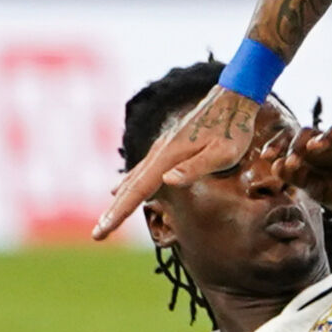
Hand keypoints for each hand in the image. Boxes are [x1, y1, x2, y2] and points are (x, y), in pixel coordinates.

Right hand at [94, 84, 263, 239]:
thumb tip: (166, 180)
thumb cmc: (234, 129)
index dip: (119, 213)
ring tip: (108, 217)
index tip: (101, 231)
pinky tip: (122, 189)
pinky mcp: (169, 146)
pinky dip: (130, 185)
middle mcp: (160, 152)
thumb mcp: (224, 153)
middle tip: (97, 234)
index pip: (138, 191)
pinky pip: (143, 170)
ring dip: (120, 199)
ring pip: (134, 178)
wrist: (234, 97)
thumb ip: (195, 167)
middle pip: (131, 187)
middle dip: (114, 211)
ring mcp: (162, 148)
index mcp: (168, 156)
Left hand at [278, 120, 331, 213]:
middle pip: (314, 134)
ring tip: (319, 142)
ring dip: (330, 135)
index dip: (279, 145)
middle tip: (296, 153)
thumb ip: (303, 180)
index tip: (267, 156)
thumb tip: (276, 167)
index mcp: (316, 158)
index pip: (293, 145)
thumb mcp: (325, 193)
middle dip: (302, 141)